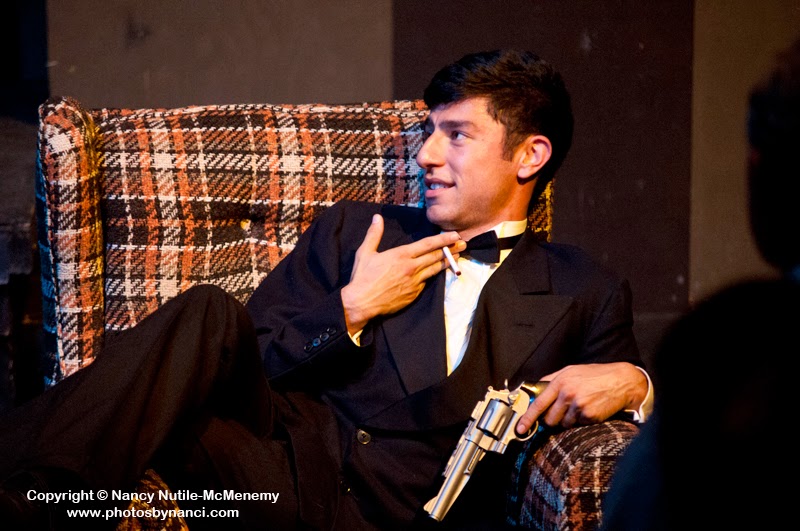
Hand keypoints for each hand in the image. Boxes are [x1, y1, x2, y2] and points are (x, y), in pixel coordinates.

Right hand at [341, 214, 465, 332]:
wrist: (361, 303)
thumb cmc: (362, 277)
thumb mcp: (365, 253)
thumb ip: (374, 234)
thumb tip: (377, 217)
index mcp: (401, 255)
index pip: (427, 244)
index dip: (443, 239)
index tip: (455, 235)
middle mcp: (411, 267)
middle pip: (436, 256)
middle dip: (451, 249)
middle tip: (464, 244)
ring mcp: (414, 282)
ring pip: (435, 269)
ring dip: (447, 262)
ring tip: (458, 256)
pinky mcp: (414, 294)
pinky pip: (426, 282)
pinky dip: (432, 275)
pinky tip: (437, 272)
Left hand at [516, 362, 647, 432]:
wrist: (621, 381)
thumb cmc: (596, 375)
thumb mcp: (572, 370)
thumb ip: (553, 379)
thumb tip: (536, 387)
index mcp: (560, 382)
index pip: (538, 403)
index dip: (527, 418)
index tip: (520, 428)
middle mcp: (567, 394)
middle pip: (549, 419)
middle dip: (552, 419)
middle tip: (563, 411)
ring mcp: (579, 406)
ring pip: (564, 424)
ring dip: (569, 420)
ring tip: (580, 406)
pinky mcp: (590, 416)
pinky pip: (578, 425)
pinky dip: (582, 420)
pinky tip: (590, 409)